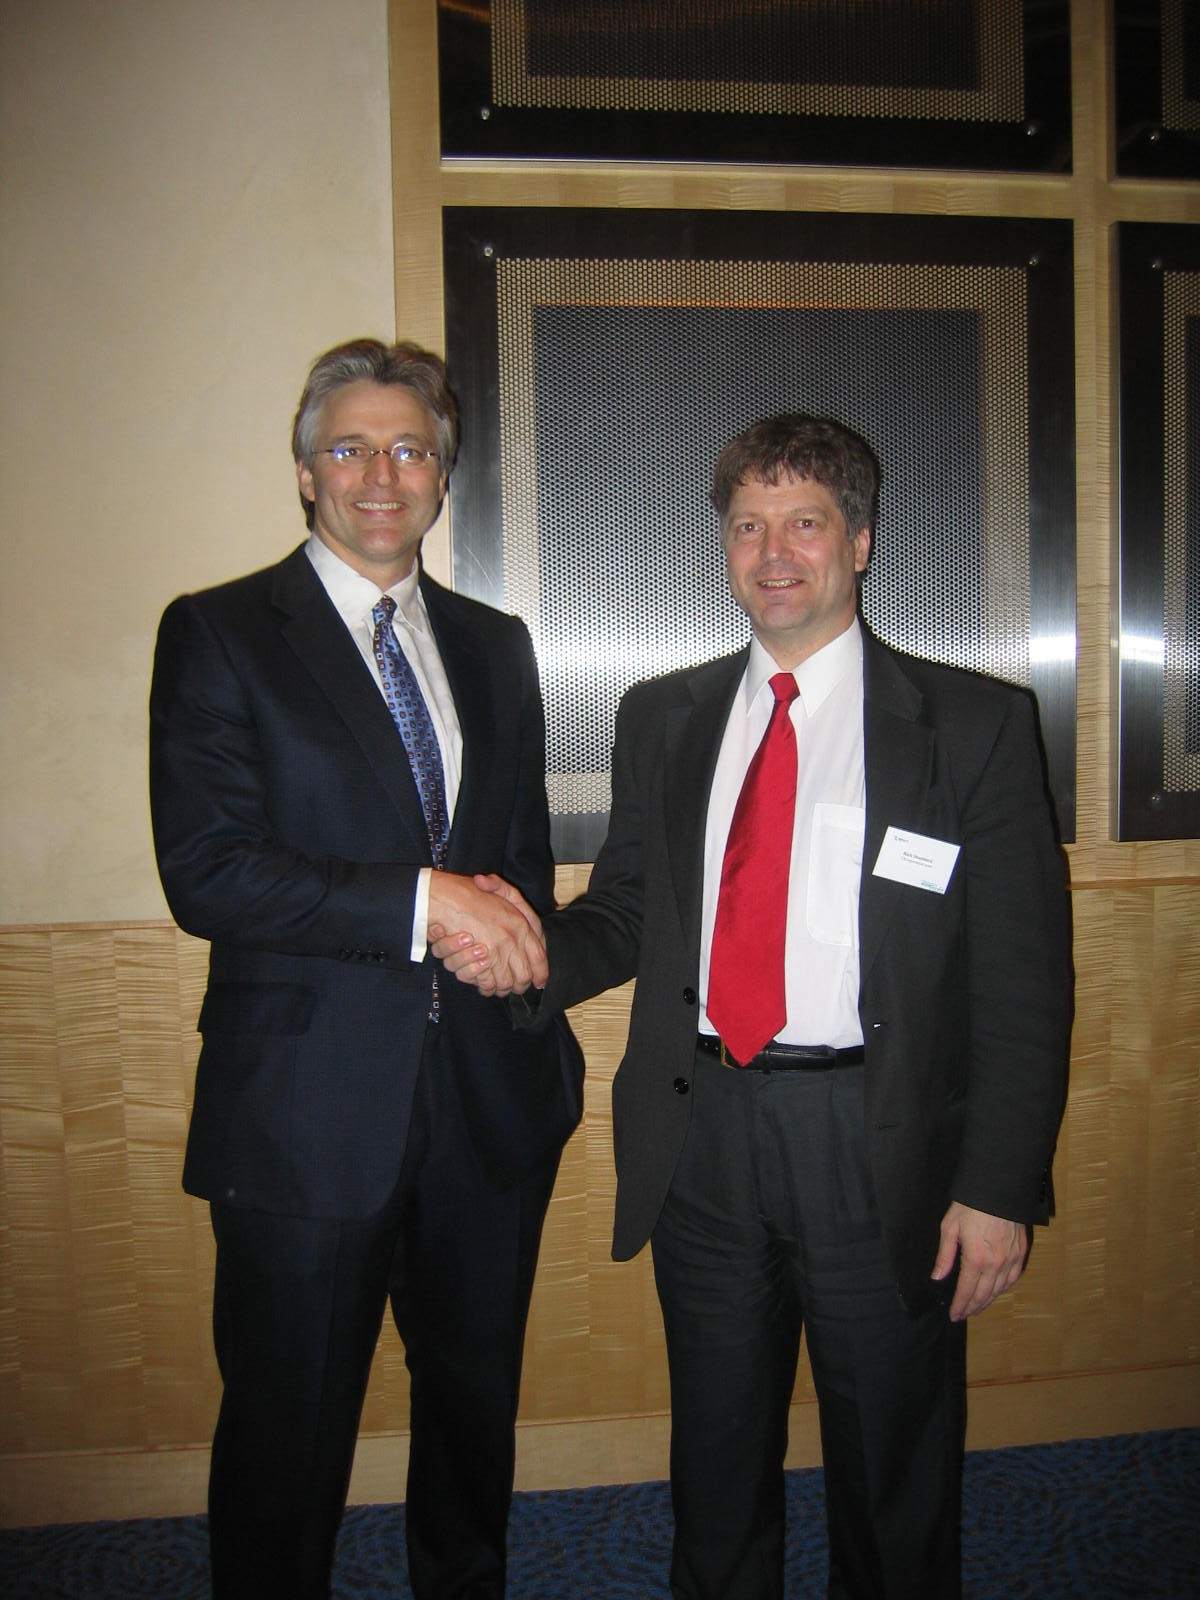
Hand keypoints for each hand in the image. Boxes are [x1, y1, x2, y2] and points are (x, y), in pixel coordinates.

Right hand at [427, 873, 545, 996]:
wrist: (446, 898)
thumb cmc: (472, 894)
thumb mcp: (500, 890)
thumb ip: (516, 906)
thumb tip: (524, 924)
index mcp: (521, 926)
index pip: (539, 958)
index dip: (541, 973)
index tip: (539, 981)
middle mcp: (512, 940)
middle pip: (524, 976)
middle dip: (520, 985)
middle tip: (515, 987)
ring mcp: (496, 952)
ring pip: (505, 983)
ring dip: (501, 988)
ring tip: (498, 987)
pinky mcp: (479, 962)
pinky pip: (487, 984)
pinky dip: (485, 987)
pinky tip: (484, 985)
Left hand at [931, 1201, 1028, 1321]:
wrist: (998, 1189)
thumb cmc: (970, 1206)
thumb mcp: (950, 1227)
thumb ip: (944, 1256)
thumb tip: (937, 1277)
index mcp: (976, 1259)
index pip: (967, 1291)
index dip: (960, 1306)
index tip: (953, 1316)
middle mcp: (996, 1264)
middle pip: (984, 1295)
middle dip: (972, 1308)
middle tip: (963, 1315)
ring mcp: (1011, 1259)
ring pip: (999, 1289)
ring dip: (988, 1301)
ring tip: (977, 1307)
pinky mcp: (1020, 1253)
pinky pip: (1013, 1278)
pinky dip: (1003, 1288)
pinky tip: (996, 1291)